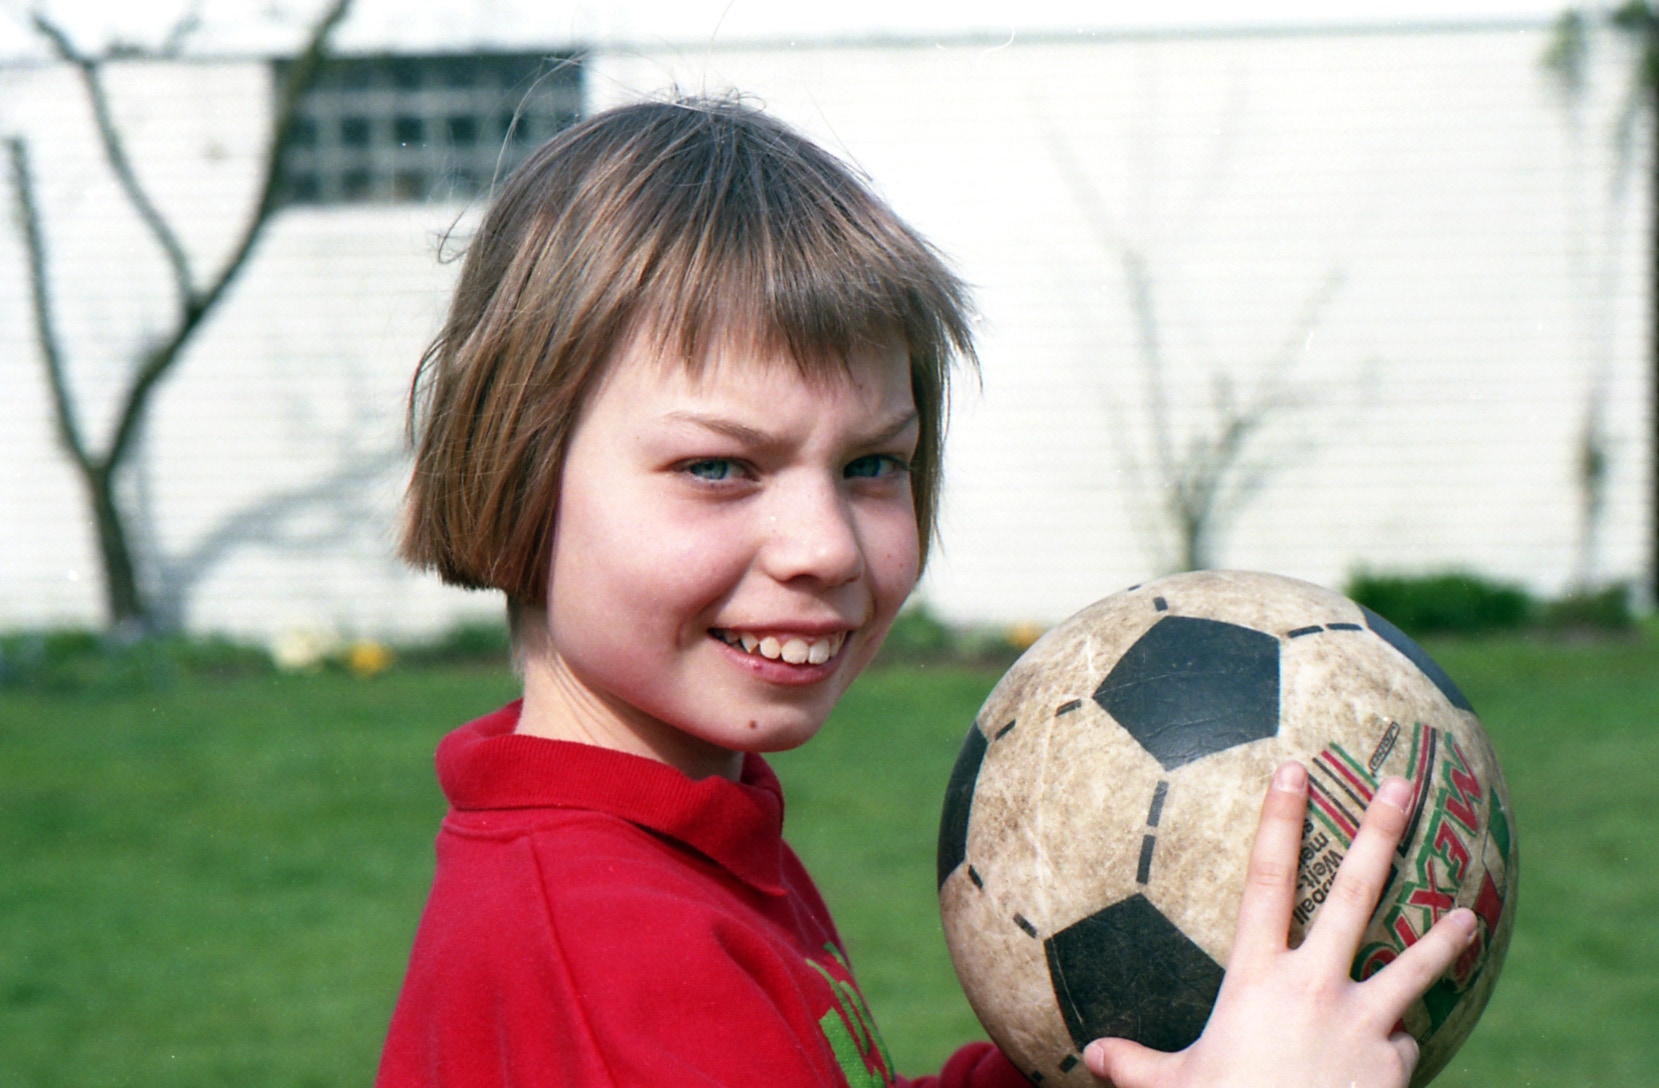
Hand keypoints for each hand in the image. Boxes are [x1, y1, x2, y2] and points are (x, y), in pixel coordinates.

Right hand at [1083, 761, 1477, 1087]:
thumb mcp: (1172, 1087)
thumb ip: (1136, 1065)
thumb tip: (1089, 1055)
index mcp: (1256, 978)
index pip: (1265, 878)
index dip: (1279, 819)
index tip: (1293, 768)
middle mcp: (1316, 986)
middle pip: (1353, 892)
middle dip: (1379, 832)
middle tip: (1405, 784)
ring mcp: (1364, 1024)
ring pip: (1411, 964)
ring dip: (1440, 936)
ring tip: (1466, 915)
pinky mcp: (1396, 1066)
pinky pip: (1402, 1045)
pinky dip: (1395, 1046)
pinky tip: (1387, 1060)